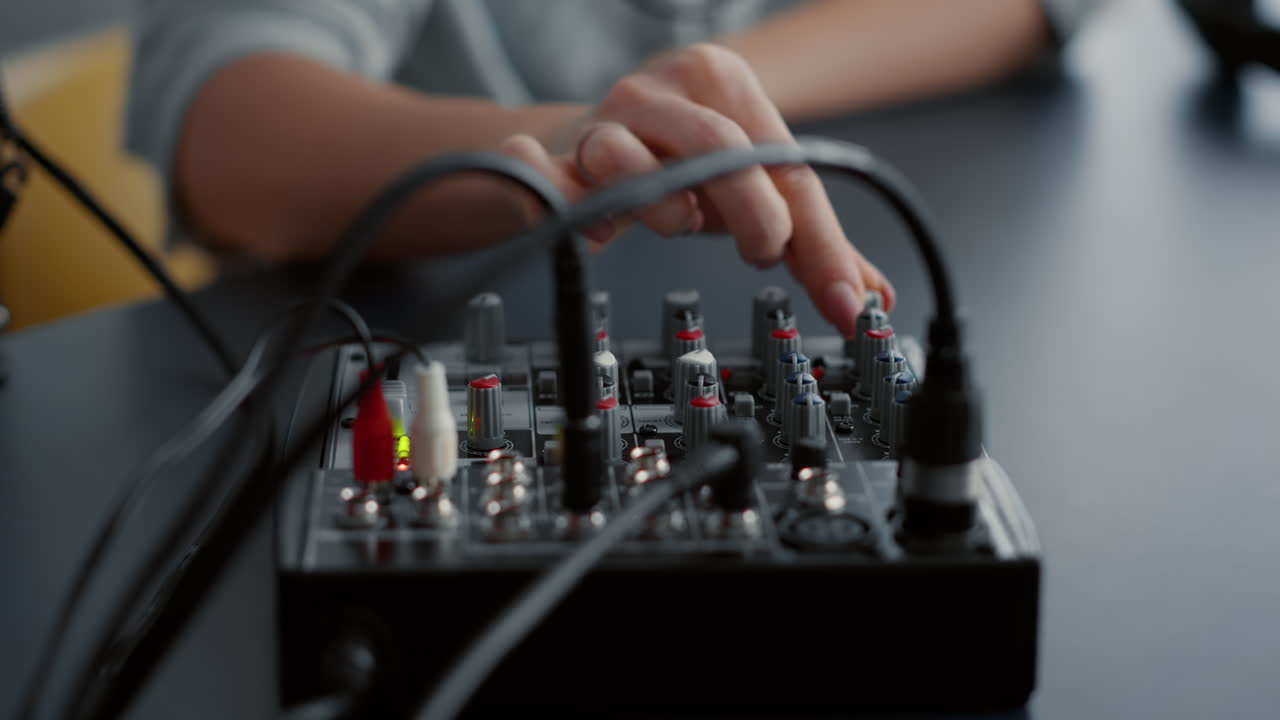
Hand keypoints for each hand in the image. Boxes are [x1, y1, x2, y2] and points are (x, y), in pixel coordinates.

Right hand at [500, 43, 894, 336]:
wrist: (571, 151)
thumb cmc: (668, 167)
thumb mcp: (746, 189)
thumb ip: (807, 241)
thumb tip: (865, 297)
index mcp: (719, 83)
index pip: (785, 164)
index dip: (821, 240)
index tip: (846, 299)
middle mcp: (658, 92)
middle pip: (722, 150)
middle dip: (756, 215)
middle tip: (763, 253)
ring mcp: (599, 123)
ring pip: (631, 161)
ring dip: (663, 211)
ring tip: (678, 225)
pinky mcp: (545, 160)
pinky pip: (539, 172)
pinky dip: (552, 195)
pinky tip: (571, 215)